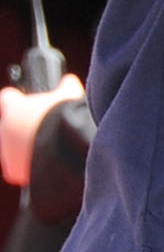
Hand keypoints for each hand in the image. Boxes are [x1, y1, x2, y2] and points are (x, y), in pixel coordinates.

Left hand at [0, 74, 82, 188]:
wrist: (63, 147)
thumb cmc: (63, 117)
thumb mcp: (68, 96)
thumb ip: (66, 87)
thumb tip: (70, 81)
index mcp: (13, 108)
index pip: (7, 98)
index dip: (18, 100)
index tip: (26, 102)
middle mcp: (5, 129)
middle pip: (9, 126)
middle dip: (23, 127)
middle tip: (43, 128)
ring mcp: (6, 150)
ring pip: (12, 147)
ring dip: (25, 147)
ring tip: (47, 148)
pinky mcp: (12, 170)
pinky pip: (17, 169)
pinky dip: (28, 166)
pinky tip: (45, 163)